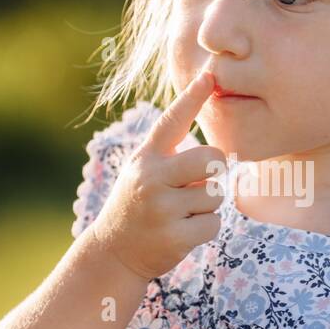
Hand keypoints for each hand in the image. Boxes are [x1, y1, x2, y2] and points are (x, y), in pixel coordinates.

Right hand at [90, 70, 226, 280]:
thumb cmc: (138, 204)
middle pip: (211, 160)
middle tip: (201, 181)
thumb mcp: (143, 170)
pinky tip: (183, 231)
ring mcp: (161, 209)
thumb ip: (169, 152)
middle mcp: (151, 178)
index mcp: (146, 158)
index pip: (171, 122)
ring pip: (216, 196)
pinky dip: (205, 229)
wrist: (114, 252)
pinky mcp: (174, 237)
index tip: (210, 76)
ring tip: (181, 212)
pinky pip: (214, 224)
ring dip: (207, 206)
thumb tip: (211, 138)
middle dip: (216, 170)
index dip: (192, 98)